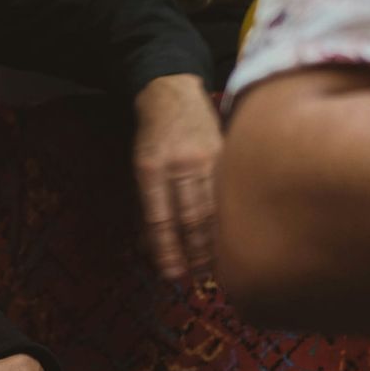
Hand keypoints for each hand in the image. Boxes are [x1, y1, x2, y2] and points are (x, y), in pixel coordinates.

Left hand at [132, 73, 223, 279]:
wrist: (172, 92)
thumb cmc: (152, 136)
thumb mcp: (138, 165)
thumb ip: (144, 205)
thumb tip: (149, 248)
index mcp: (151, 166)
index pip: (160, 216)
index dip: (166, 248)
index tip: (170, 273)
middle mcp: (180, 162)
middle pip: (191, 216)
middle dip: (193, 252)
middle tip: (194, 278)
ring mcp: (206, 157)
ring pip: (214, 207)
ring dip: (213, 241)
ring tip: (212, 267)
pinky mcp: (226, 154)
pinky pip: (229, 192)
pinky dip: (229, 219)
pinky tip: (230, 238)